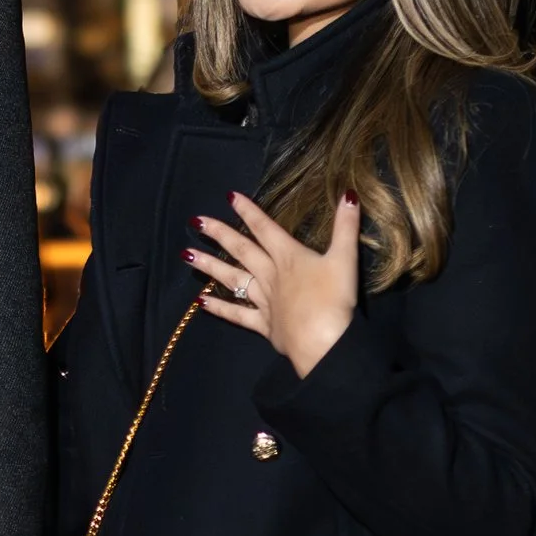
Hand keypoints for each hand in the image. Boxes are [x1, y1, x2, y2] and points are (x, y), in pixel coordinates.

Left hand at [189, 183, 359, 377]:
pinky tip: (200, 302)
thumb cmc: (333, 299)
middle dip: (219, 234)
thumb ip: (346, 226)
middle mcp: (271, 275)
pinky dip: (219, 308)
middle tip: (196, 221)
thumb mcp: (344, 258)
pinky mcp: (263, 325)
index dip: (249, 211)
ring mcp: (264, 301)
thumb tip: (349, 194)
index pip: (265, 228)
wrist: (322, 341)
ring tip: (186, 256)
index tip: (229, 197)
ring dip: (210, 266)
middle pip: (241, 250)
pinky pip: (237, 314)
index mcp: (289, 258)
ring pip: (232, 279)